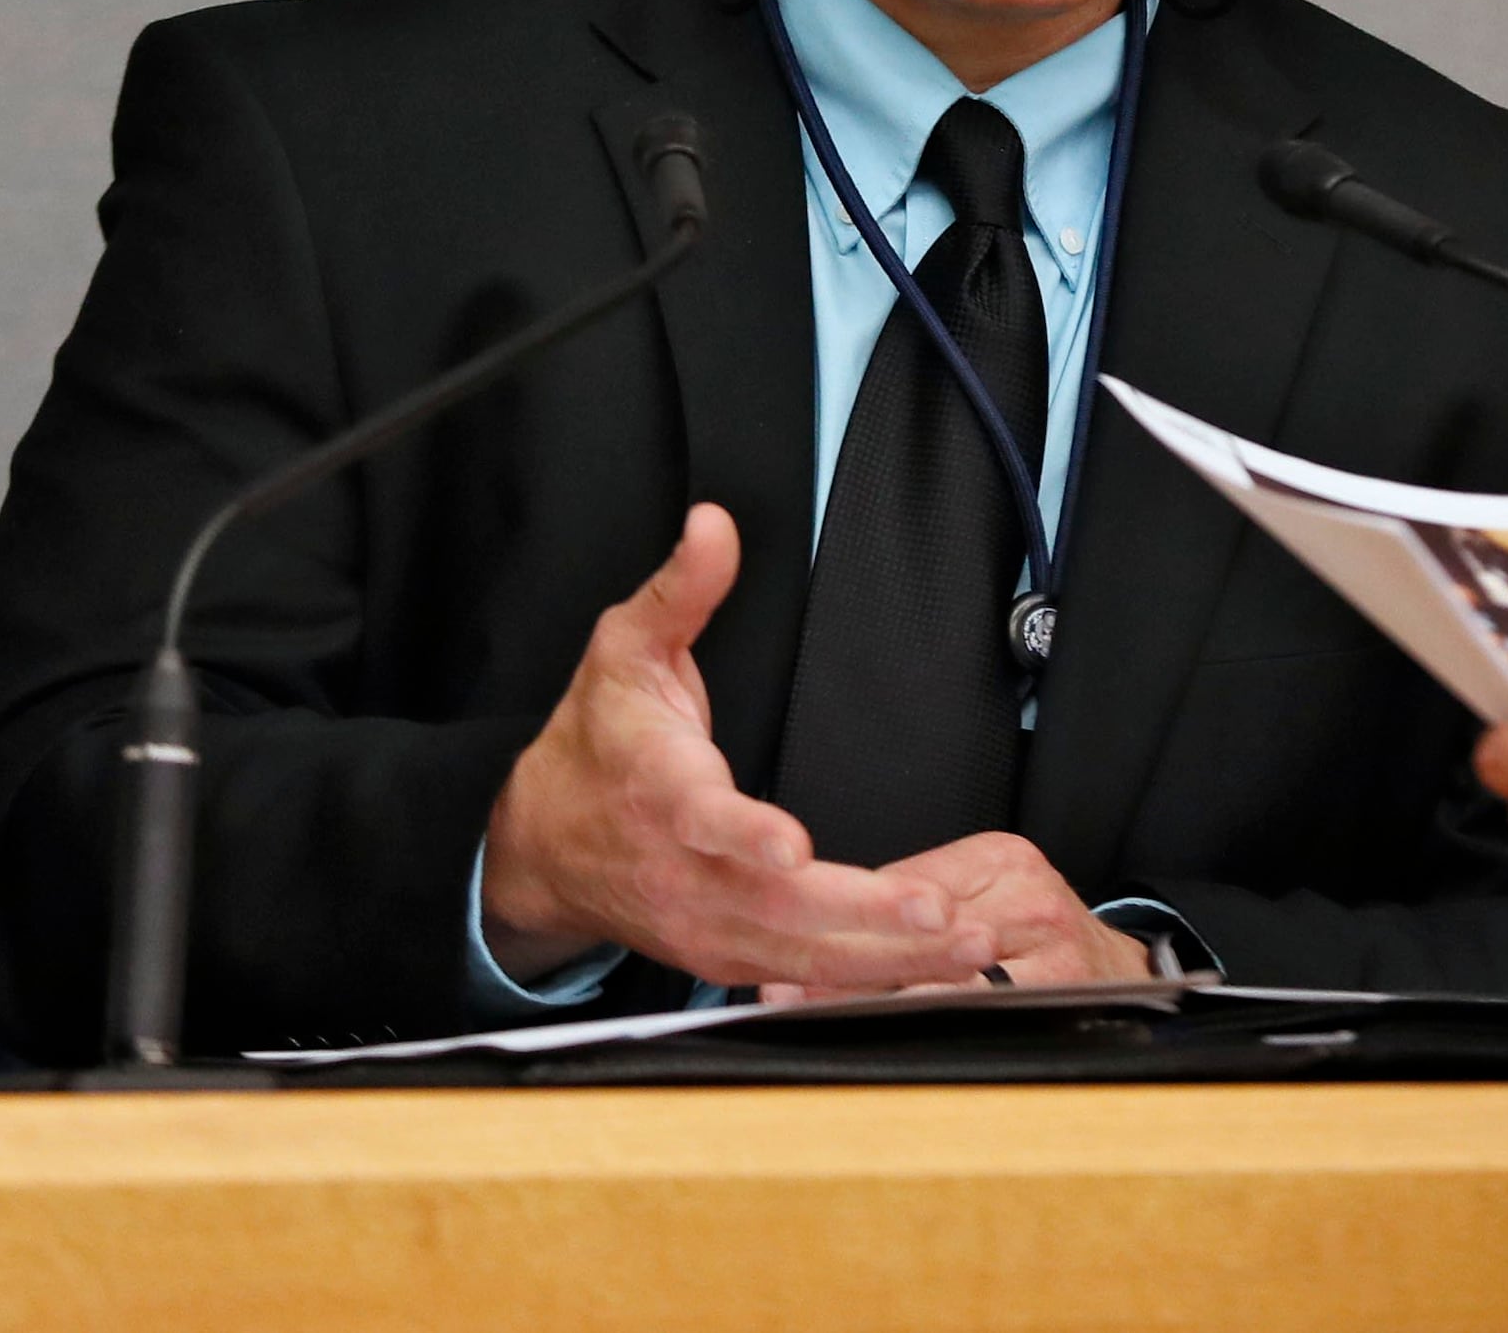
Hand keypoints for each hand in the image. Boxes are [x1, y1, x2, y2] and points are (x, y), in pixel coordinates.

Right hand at [481, 504, 1002, 992]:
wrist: (541, 843)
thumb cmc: (595, 741)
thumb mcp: (625, 649)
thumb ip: (679, 590)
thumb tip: (714, 523)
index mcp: (662, 794)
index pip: (706, 822)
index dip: (747, 839)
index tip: (794, 850)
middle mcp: (686, 873)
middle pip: (778, 909)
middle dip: (866, 917)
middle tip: (945, 915)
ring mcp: (706, 925)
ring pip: (798, 956)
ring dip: (885, 959)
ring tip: (966, 952)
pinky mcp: (725, 956)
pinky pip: (798, 980)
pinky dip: (861, 985)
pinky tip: (928, 977)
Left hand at [756, 833, 1154, 1003]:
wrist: (1122, 974)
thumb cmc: (1035, 936)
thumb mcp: (982, 893)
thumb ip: (908, 912)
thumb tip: (804, 958)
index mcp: (999, 860)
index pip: (900, 895)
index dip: (837, 935)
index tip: (783, 967)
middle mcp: (1027, 898)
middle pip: (918, 943)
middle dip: (845, 981)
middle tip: (786, 1003)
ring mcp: (1050, 952)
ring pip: (943, 990)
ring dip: (875, 1015)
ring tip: (820, 1029)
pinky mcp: (1059, 998)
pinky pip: (977, 1024)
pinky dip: (927, 1039)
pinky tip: (888, 1052)